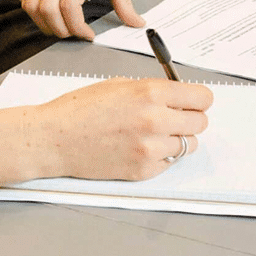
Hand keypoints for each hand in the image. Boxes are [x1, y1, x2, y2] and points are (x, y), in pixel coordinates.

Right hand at [0, 78, 213, 187]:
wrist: (54, 139)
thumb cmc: (80, 109)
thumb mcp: (119, 85)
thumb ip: (152, 90)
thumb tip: (178, 96)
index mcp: (150, 93)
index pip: (202, 98)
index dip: (198, 99)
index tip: (193, 101)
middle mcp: (155, 120)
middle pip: (200, 123)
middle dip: (189, 118)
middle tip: (174, 118)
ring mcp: (150, 149)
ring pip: (188, 145)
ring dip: (177, 139)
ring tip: (154, 134)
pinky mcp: (143, 170)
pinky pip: (169, 162)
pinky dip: (161, 156)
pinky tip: (140, 148)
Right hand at [22, 0, 145, 39]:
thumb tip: (135, 22)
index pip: (70, 4)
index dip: (77, 27)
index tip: (88, 34)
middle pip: (49, 10)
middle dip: (62, 31)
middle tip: (75, 33)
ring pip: (33, 7)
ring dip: (46, 25)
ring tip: (62, 28)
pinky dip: (36, 14)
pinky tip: (51, 16)